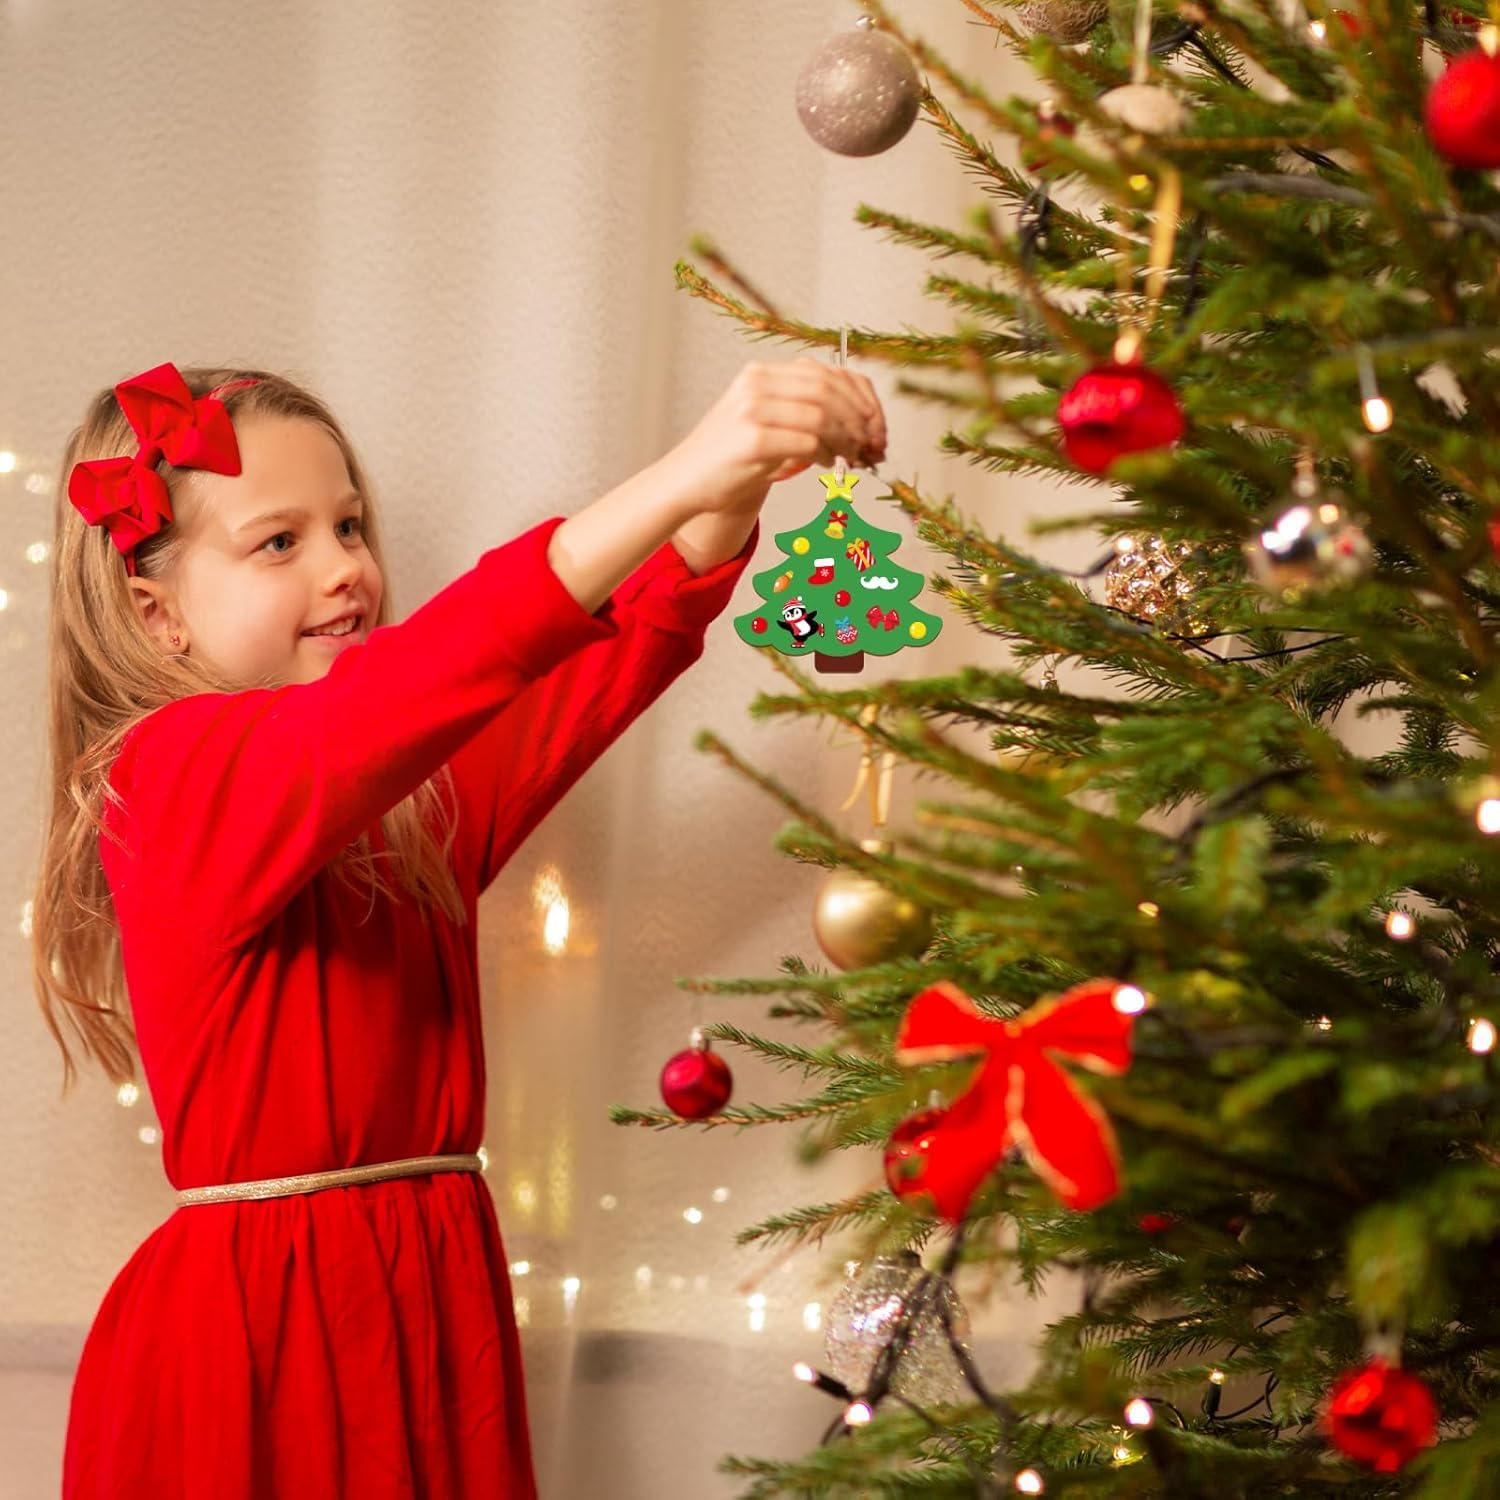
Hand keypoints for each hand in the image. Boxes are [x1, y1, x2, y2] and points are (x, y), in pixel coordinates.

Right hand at [663, 356, 887, 514]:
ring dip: (847, 439)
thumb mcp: (766, 422)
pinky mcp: (752, 439)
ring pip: (822, 414)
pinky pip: (808, 441)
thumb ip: (803, 412)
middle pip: (829, 390)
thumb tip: (862, 425)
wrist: (685, 482)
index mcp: (762, 373)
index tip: (877, 425)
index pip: (827, 373)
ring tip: (853, 456)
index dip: (861, 398)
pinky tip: (829, 464)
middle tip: (873, 445)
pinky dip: (827, 454)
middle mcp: (756, 384)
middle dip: (860, 419)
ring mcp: (752, 409)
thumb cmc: (730, 459)